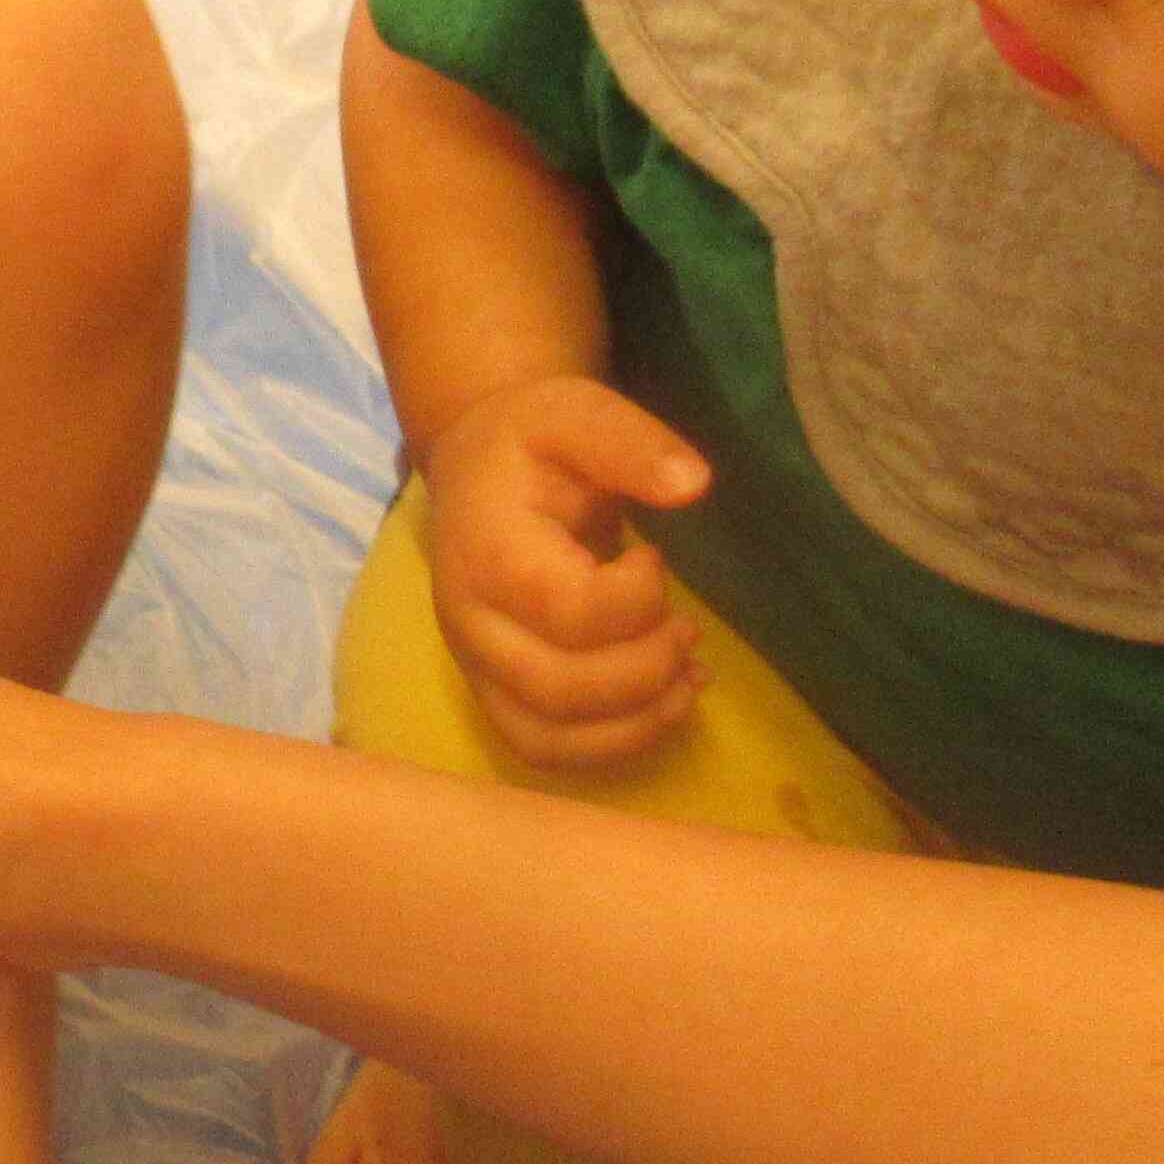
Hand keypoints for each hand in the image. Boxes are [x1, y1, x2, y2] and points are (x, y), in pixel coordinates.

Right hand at [415, 376, 709, 772]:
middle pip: (562, 688)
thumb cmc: (531, 443)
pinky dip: (612, 743)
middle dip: (648, 667)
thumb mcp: (577, 413)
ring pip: (552, 737)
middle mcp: (470, 623)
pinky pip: (545, 750)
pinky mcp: (492, 693)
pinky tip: (661, 704)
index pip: (570, 612)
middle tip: (687, 627)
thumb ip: (631, 443)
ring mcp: (476, 666)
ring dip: (637, 720)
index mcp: (488, 553)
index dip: (638, 599)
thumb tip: (694, 486)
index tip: (654, 558)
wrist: (477, 470)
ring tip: (687, 674)